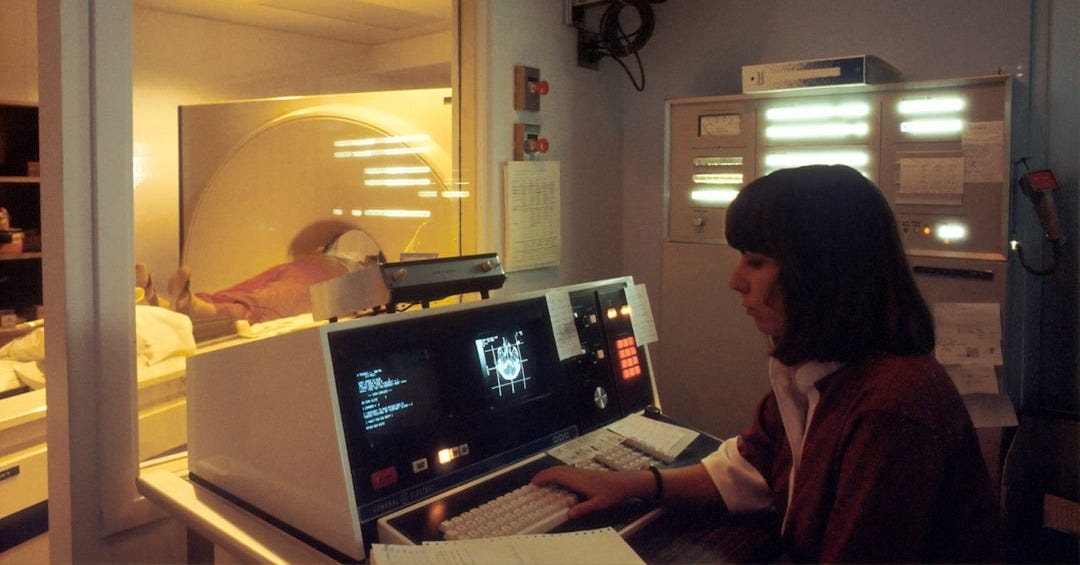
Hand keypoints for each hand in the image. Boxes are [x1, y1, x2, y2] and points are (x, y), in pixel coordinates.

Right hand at [531, 466, 649, 519]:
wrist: (625, 482)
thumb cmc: (612, 493)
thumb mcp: (598, 504)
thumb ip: (583, 509)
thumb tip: (568, 514)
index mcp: (578, 480)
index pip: (557, 475)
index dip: (544, 477)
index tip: (534, 482)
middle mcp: (578, 473)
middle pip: (557, 470)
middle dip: (544, 474)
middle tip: (534, 481)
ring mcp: (582, 472)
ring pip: (562, 468)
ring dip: (551, 472)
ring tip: (543, 479)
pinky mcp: (585, 472)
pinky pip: (567, 470)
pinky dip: (558, 473)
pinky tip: (559, 479)